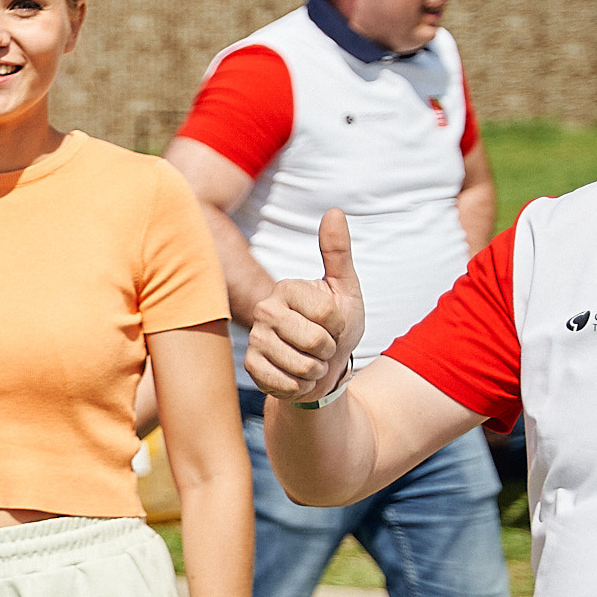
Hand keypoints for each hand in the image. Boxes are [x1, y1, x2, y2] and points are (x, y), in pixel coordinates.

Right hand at [246, 210, 363, 403]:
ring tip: (311, 361)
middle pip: (315, 340)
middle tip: (323, 346)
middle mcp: (264, 309)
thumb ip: (338, 252)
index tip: (335, 324)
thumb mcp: (346, 289)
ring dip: (316, 371)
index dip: (341, 325)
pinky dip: (299, 386)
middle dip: (329, 351)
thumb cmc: (337, 325)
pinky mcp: (250, 366)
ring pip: (302, 365)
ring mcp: (255, 338)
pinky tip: (295, 376)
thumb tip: (335, 211)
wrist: (321, 365)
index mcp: (287, 288)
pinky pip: (285, 383)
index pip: (327, 313)